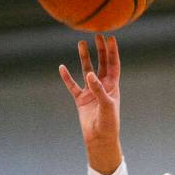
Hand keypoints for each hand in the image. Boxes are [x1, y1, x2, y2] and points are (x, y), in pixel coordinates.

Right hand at [59, 34, 121, 174]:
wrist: (99, 140)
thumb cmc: (108, 124)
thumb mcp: (106, 106)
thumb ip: (99, 90)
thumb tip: (90, 75)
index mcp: (113, 87)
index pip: (113, 65)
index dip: (112, 52)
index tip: (110, 38)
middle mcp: (102, 87)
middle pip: (102, 64)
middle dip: (100, 50)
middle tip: (97, 35)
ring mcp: (91, 92)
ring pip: (87, 70)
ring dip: (85, 57)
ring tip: (81, 43)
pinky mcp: (81, 100)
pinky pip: (72, 85)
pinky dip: (67, 77)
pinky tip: (62, 67)